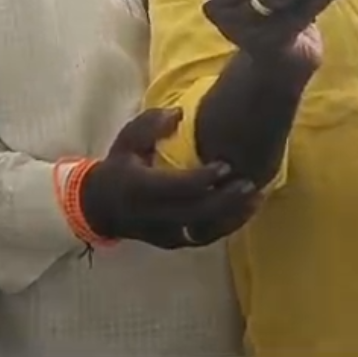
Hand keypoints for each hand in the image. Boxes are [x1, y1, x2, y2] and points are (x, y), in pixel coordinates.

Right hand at [80, 108, 260, 248]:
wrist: (100, 207)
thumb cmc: (119, 167)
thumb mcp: (128, 140)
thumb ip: (151, 124)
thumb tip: (179, 113)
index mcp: (140, 188)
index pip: (177, 188)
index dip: (203, 178)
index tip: (226, 164)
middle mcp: (152, 215)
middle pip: (196, 213)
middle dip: (226, 200)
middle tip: (250, 183)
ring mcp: (162, 233)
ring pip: (203, 231)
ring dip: (232, 216)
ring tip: (257, 198)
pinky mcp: (173, 242)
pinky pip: (203, 239)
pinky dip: (226, 227)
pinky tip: (245, 213)